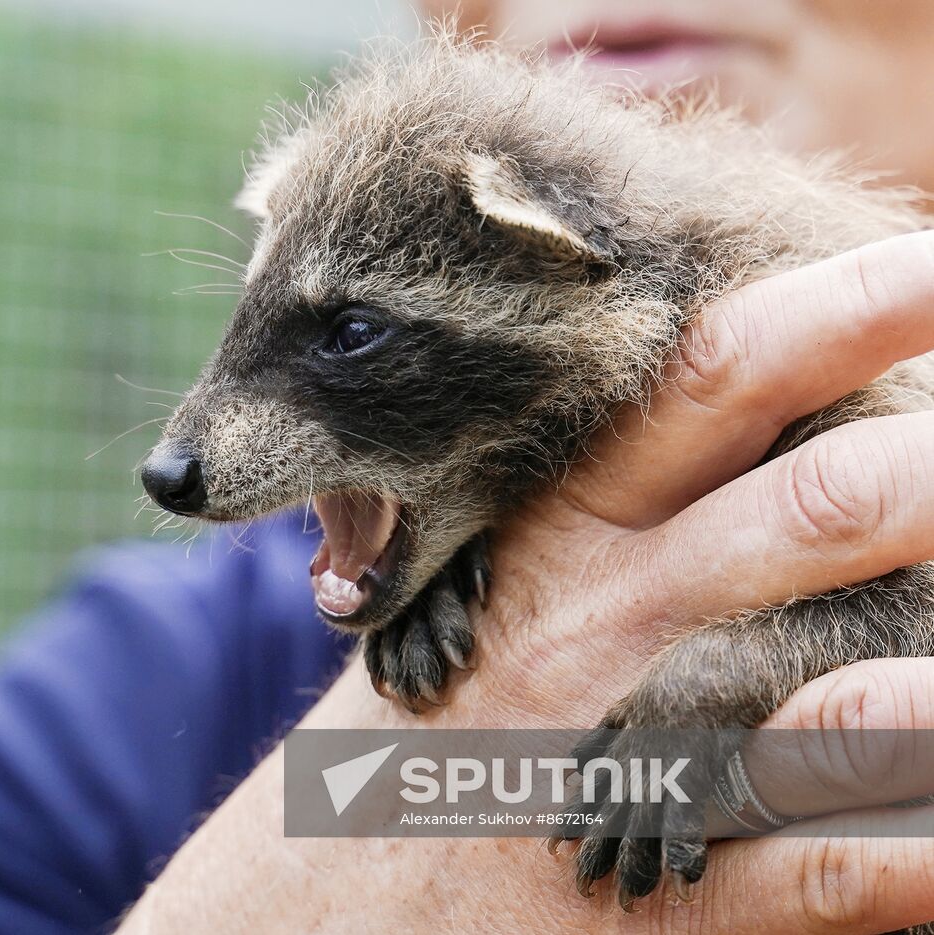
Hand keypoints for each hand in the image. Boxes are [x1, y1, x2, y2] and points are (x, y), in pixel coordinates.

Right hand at [118, 232, 933, 933]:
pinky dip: (929, 845)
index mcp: (557, 530)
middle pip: (809, 507)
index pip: (709, 381)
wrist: (321, 909)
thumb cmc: (423, 723)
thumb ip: (585, 494)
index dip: (844, 303)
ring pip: (840, 695)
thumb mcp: (466, 582)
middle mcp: (608, 626)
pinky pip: (835, 865)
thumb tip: (721, 374)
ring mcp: (639, 760)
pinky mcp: (670, 900)